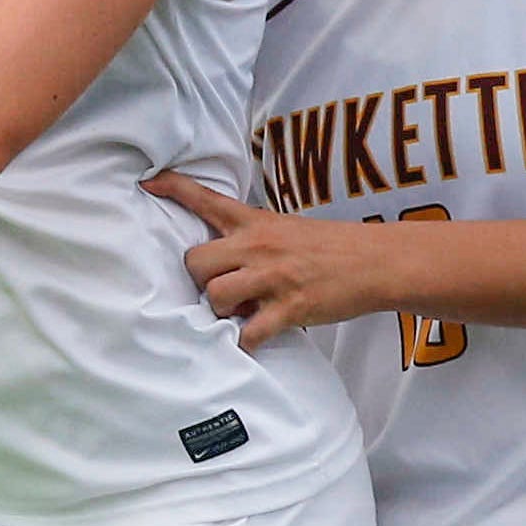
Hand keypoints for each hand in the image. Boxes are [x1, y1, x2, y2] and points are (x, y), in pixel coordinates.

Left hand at [147, 172, 391, 341]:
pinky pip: (248, 333)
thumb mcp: (287, 228)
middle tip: (224, 288)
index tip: (148, 184)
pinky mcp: (288, 308)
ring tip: (242, 311)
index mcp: (257, 223)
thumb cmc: (332, 247)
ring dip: (222, 311)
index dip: (174, 188)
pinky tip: (255, 337)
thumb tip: (221, 259)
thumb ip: (252, 237)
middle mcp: (259, 246)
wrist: (377, 261)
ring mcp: (273, 278)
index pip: (207, 200)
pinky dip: (246, 342)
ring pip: (215, 297)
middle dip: (202, 280)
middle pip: (196, 262)